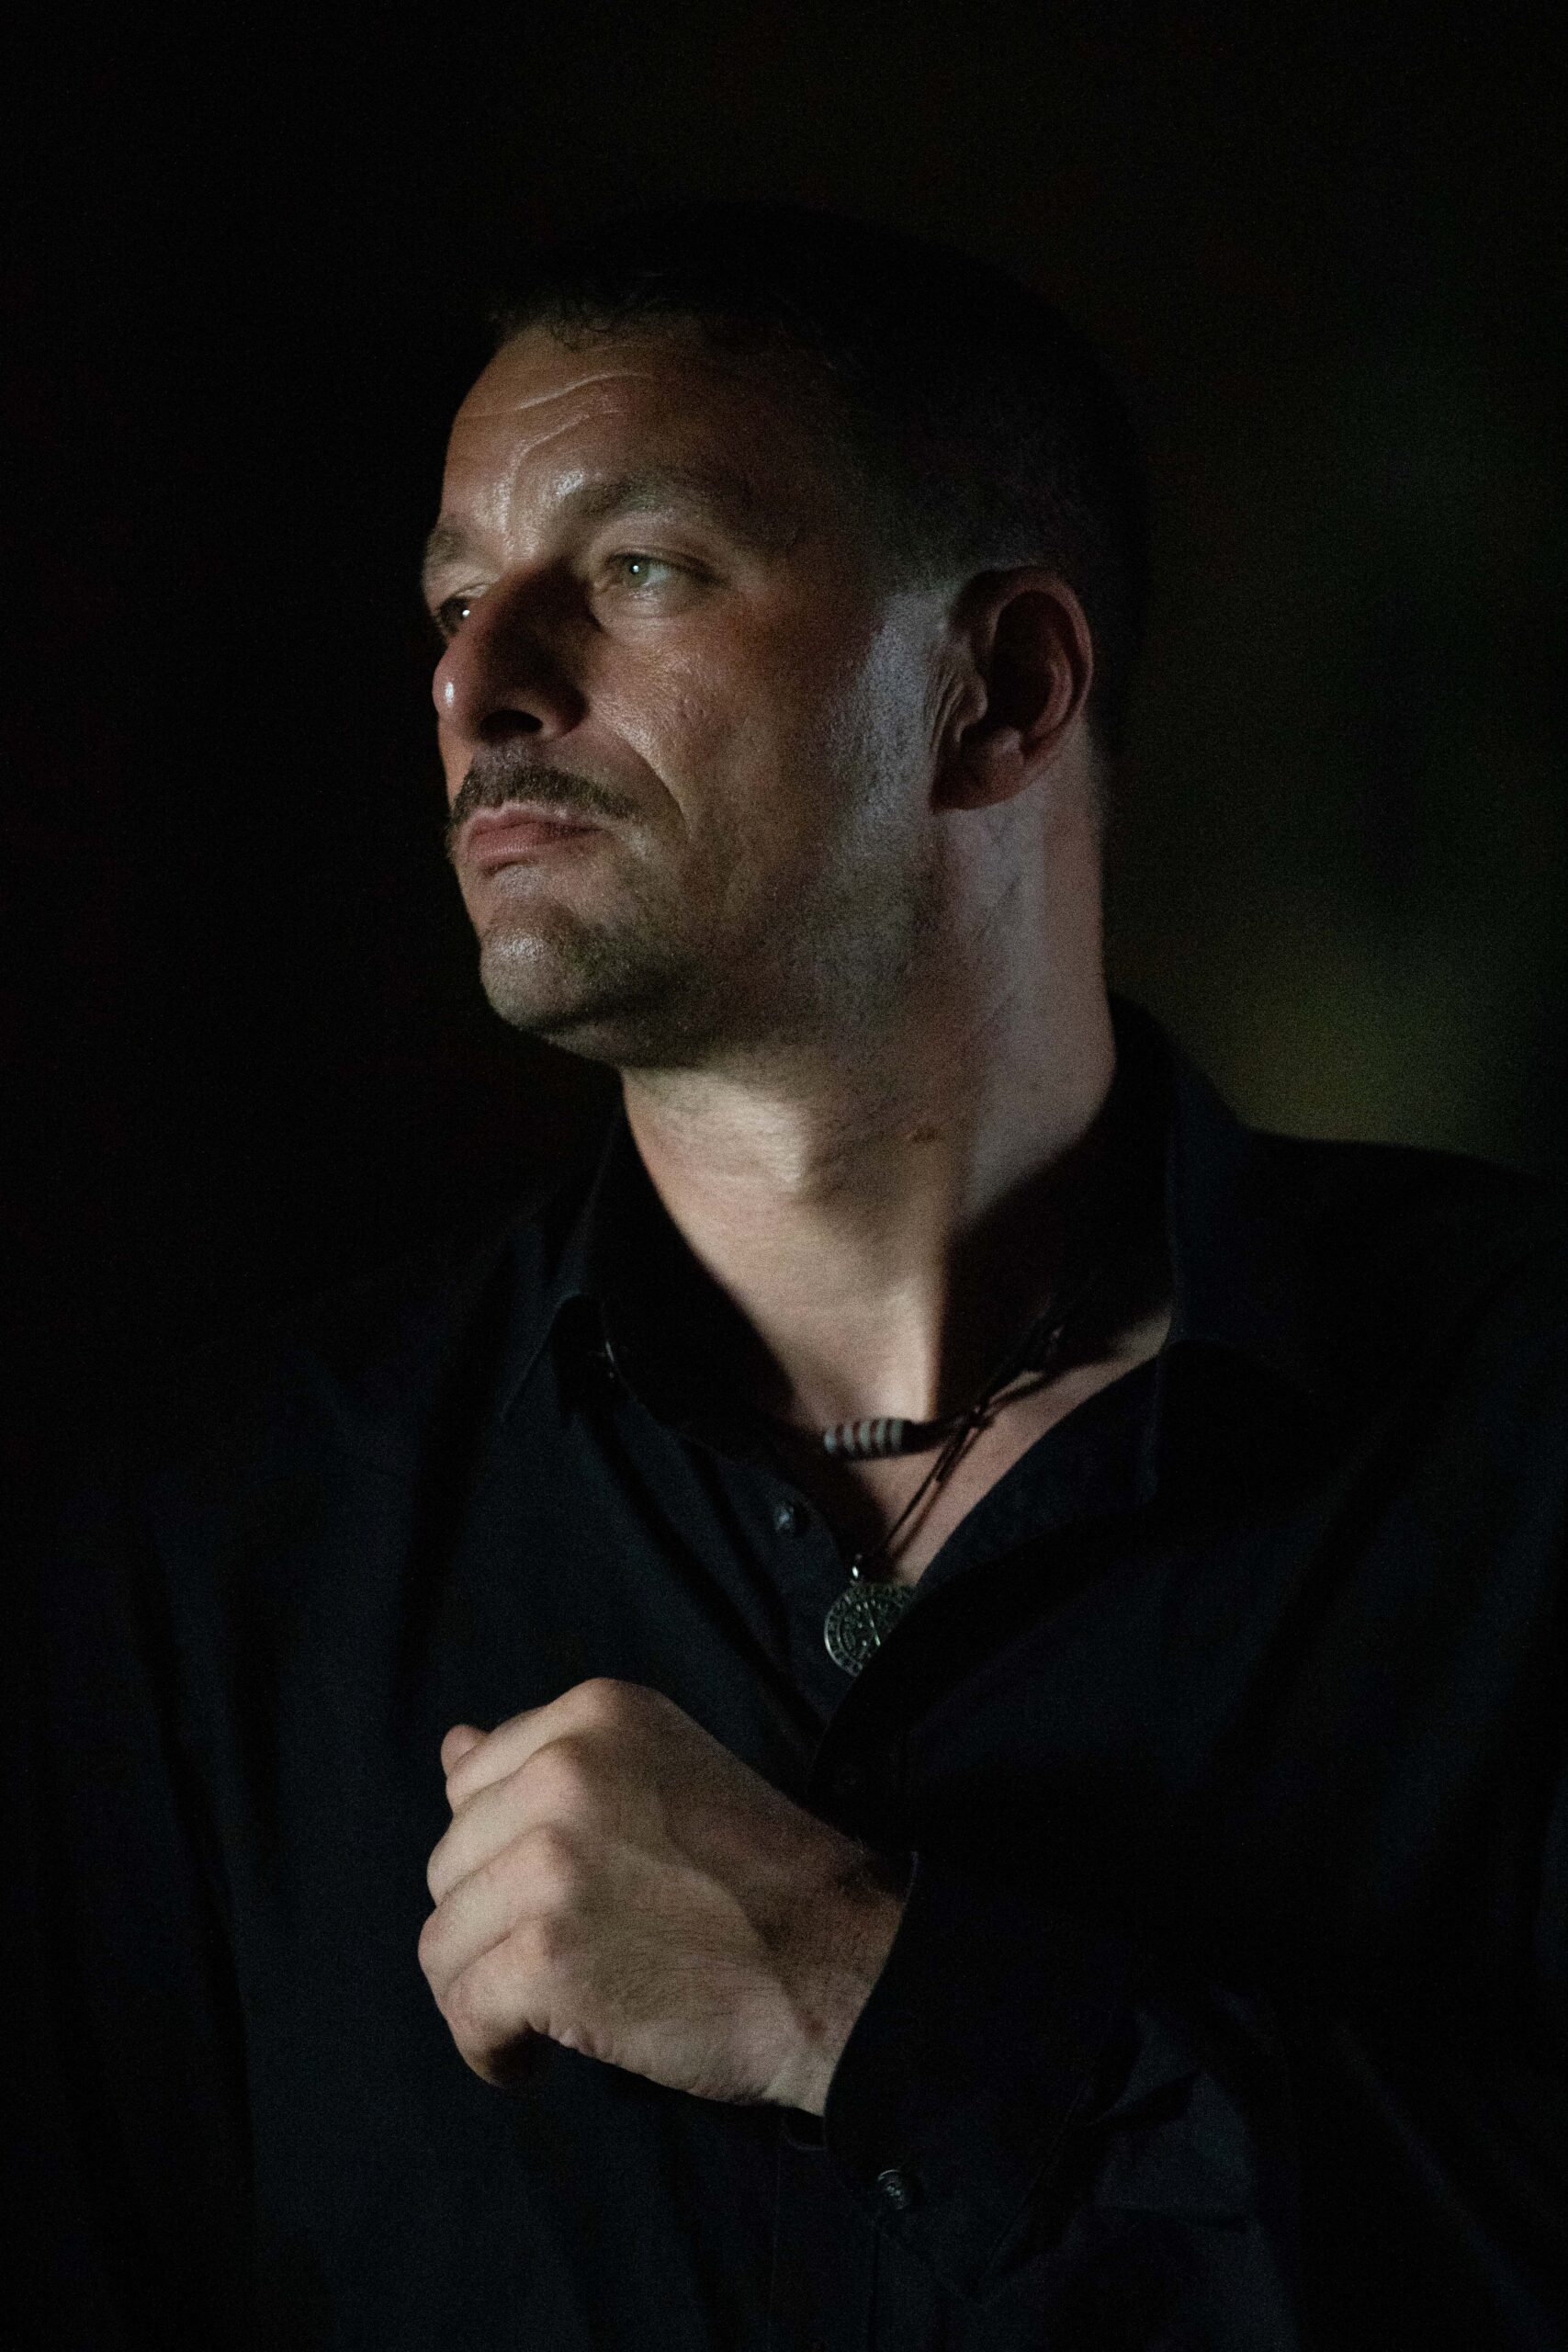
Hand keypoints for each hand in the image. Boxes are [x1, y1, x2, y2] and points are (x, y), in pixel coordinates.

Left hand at [418, 1677, 907, 2112]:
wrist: (840, 1961)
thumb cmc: (762, 1876)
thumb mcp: (663, 1774)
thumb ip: (555, 1762)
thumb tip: (453, 1745)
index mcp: (595, 1715)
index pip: (474, 1785)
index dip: (503, 1856)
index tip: (549, 1901)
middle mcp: (565, 1770)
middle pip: (451, 1862)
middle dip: (490, 1925)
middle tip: (555, 1965)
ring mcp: (551, 1862)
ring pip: (444, 1940)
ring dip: (484, 1992)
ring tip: (541, 2019)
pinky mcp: (546, 1954)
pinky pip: (465, 2008)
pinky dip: (489, 2048)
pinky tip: (532, 2059)